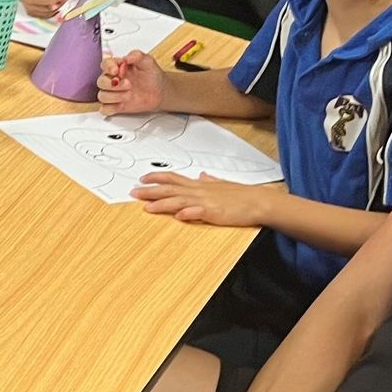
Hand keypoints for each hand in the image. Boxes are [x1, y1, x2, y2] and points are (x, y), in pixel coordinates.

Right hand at [96, 49, 166, 114]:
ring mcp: (113, 93)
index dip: (108, 67)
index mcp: (117, 67)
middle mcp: (113, 80)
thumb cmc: (152, 76)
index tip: (116, 70)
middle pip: (100, 82)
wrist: (160, 92)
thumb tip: (126, 58)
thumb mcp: (148, 62)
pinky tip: (122, 104)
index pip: (105, 65)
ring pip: (102, 96)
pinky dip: (111, 108)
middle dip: (112, 84)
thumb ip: (137, 56)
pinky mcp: (116, 106)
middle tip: (128, 84)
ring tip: (129, 94)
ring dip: (115, 96)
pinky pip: (104, 109)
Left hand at [131, 172, 271, 227]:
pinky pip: (199, 213)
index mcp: (199, 185)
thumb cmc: (241, 195)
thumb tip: (203, 175)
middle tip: (134, 192)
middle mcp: (199, 191)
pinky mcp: (215, 213)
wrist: (258, 201)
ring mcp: (206, 201)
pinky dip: (188, 213)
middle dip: (150, 191)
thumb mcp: (222, 184)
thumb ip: (210, 180)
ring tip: (148, 207)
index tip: (142, 178)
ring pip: (180, 201)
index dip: (156, 177)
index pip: (173, 178)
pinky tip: (179, 216)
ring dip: (163, 204)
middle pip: (170, 189)